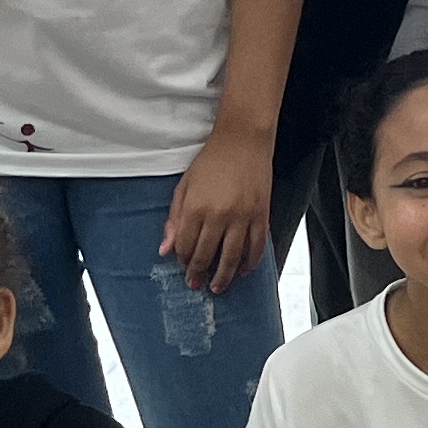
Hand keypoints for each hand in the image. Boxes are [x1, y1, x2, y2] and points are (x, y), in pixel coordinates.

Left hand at [160, 124, 273, 293]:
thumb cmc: (211, 160)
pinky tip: (244, 271)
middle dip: (200, 274)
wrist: (243, 140)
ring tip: (218, 287)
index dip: (183, 260)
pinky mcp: (261, 215)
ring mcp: (243, 217)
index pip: (186, 246)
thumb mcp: (184, 186)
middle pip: (207, 255)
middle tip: (197, 285)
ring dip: (224, 276)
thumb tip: (165, 249)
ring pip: (232, 257)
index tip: (184, 267)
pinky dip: (251, 262)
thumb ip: (175, 219)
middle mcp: (219, 215)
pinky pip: (257, 246)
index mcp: (196, 207)